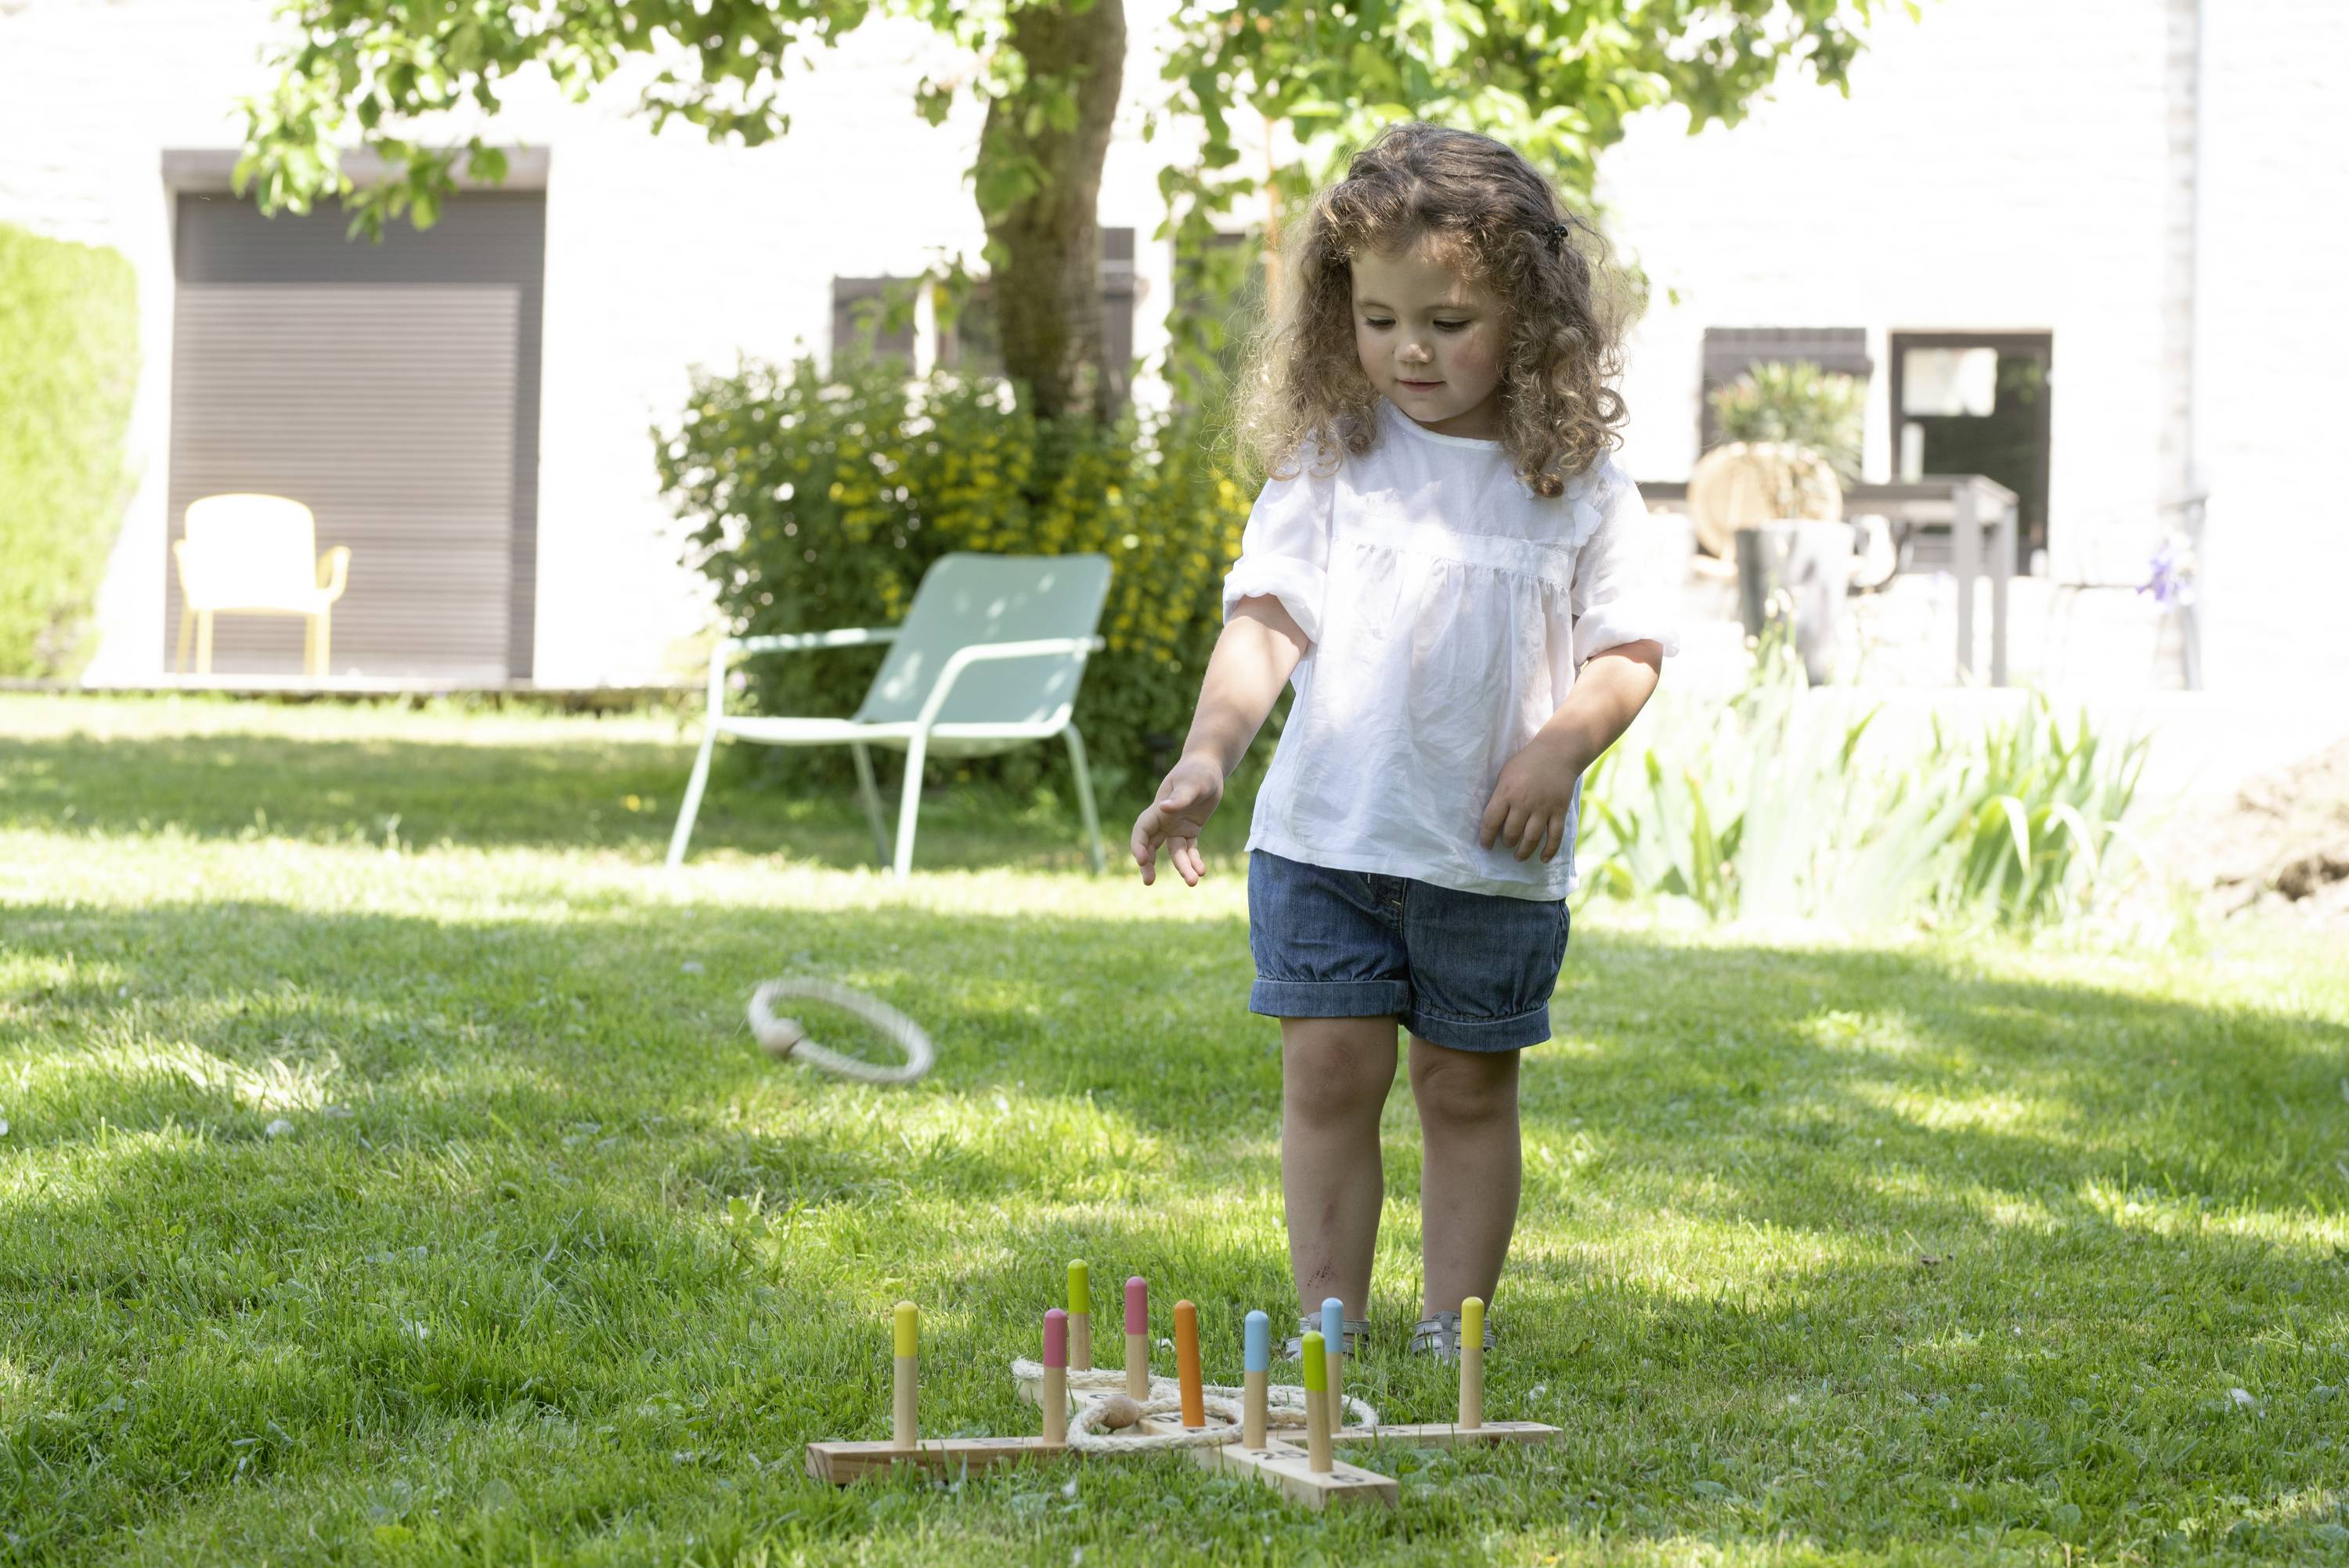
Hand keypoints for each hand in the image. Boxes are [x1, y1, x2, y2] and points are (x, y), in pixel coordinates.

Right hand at [1131, 755, 1223, 885]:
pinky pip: (1190, 850)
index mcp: (1158, 810)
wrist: (1208, 768)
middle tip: (1148, 881)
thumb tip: (1163, 807)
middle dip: (1148, 864)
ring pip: (1174, 852)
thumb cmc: (1197, 772)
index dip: (1139, 846)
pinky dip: (1195, 860)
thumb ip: (1179, 797)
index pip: (1142, 831)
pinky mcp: (1190, 830)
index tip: (1142, 860)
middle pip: (1150, 846)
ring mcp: (1176, 827)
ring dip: (1182, 867)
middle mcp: (1164, 821)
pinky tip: (1202, 871)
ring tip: (1193, 882)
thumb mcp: (1192, 782)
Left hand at [1478, 733, 1584, 862]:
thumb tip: (1492, 820)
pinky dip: (1549, 850)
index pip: (1491, 822)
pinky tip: (1543, 859)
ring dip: (1523, 852)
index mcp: (1506, 793)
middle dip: (1506, 843)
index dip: (1486, 838)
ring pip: (1531, 838)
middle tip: (1506, 844)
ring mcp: (1543, 808)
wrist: (1557, 752)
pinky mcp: (1559, 811)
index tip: (1486, 845)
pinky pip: (1555, 836)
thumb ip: (1499, 796)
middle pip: (1511, 833)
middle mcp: (1524, 803)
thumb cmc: (1526, 762)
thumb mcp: (1505, 774)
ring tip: (1518, 856)